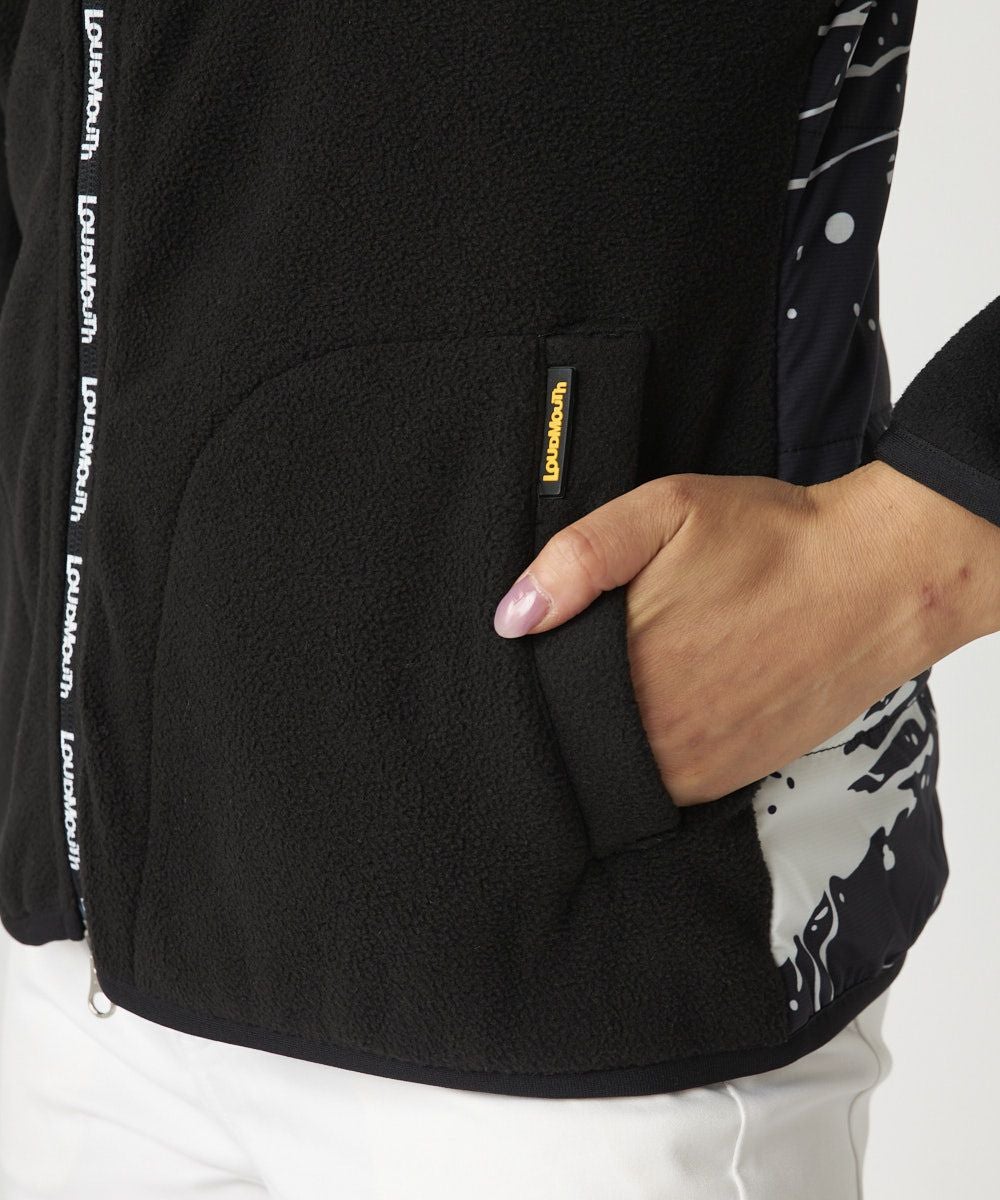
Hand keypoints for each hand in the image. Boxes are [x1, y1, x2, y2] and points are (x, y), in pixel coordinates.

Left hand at [492, 461, 994, 805]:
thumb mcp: (665, 511)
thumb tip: (512, 619)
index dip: (533, 684)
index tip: (531, 666)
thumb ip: (581, 558)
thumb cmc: (770, 539)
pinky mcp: (728, 780)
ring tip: (619, 694)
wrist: (874, 579)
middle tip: (576, 675)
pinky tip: (659, 718)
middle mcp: (656, 729)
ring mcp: (694, 764)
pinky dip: (649, 761)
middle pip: (574, 741)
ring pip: (615, 771)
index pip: (544, 701)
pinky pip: (662, 787)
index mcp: (627, 665)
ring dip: (606, 744)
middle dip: (565, 715)